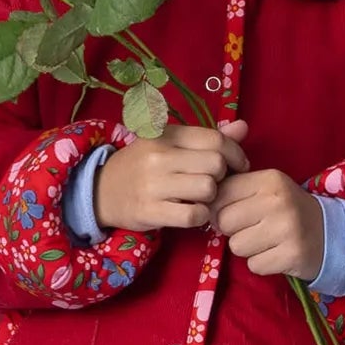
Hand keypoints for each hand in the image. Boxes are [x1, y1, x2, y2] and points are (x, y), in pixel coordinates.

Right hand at [94, 118, 250, 231]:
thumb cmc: (142, 166)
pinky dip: (200, 217)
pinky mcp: (150, 211)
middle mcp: (159, 156)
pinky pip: (193, 215)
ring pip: (207, 189)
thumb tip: (243, 127)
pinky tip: (192, 213)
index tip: (238, 166)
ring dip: (211, 198)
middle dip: (221, 177)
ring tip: (200, 198)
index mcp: (166, 134)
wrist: (101, 191)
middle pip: (215, 165)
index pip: (216, 139)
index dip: (235, 154)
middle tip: (213, 183)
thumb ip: (208, 137)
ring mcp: (153, 184)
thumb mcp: (170, 144)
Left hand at [211, 160, 325, 278]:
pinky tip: (275, 254)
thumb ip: (234, 189)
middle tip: (252, 229)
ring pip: (237, 246)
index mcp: (269, 179)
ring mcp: (287, 229)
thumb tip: (201, 205)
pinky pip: (254, 265)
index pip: (221, 194)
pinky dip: (261, 264)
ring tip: (266, 241)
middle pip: (224, 222)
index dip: (220, 208)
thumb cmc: (287, 210)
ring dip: (247, 249)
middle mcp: (278, 201)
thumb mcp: (266, 189)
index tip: (235, 213)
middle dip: (232, 230)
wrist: (329, 233)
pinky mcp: (291, 255)